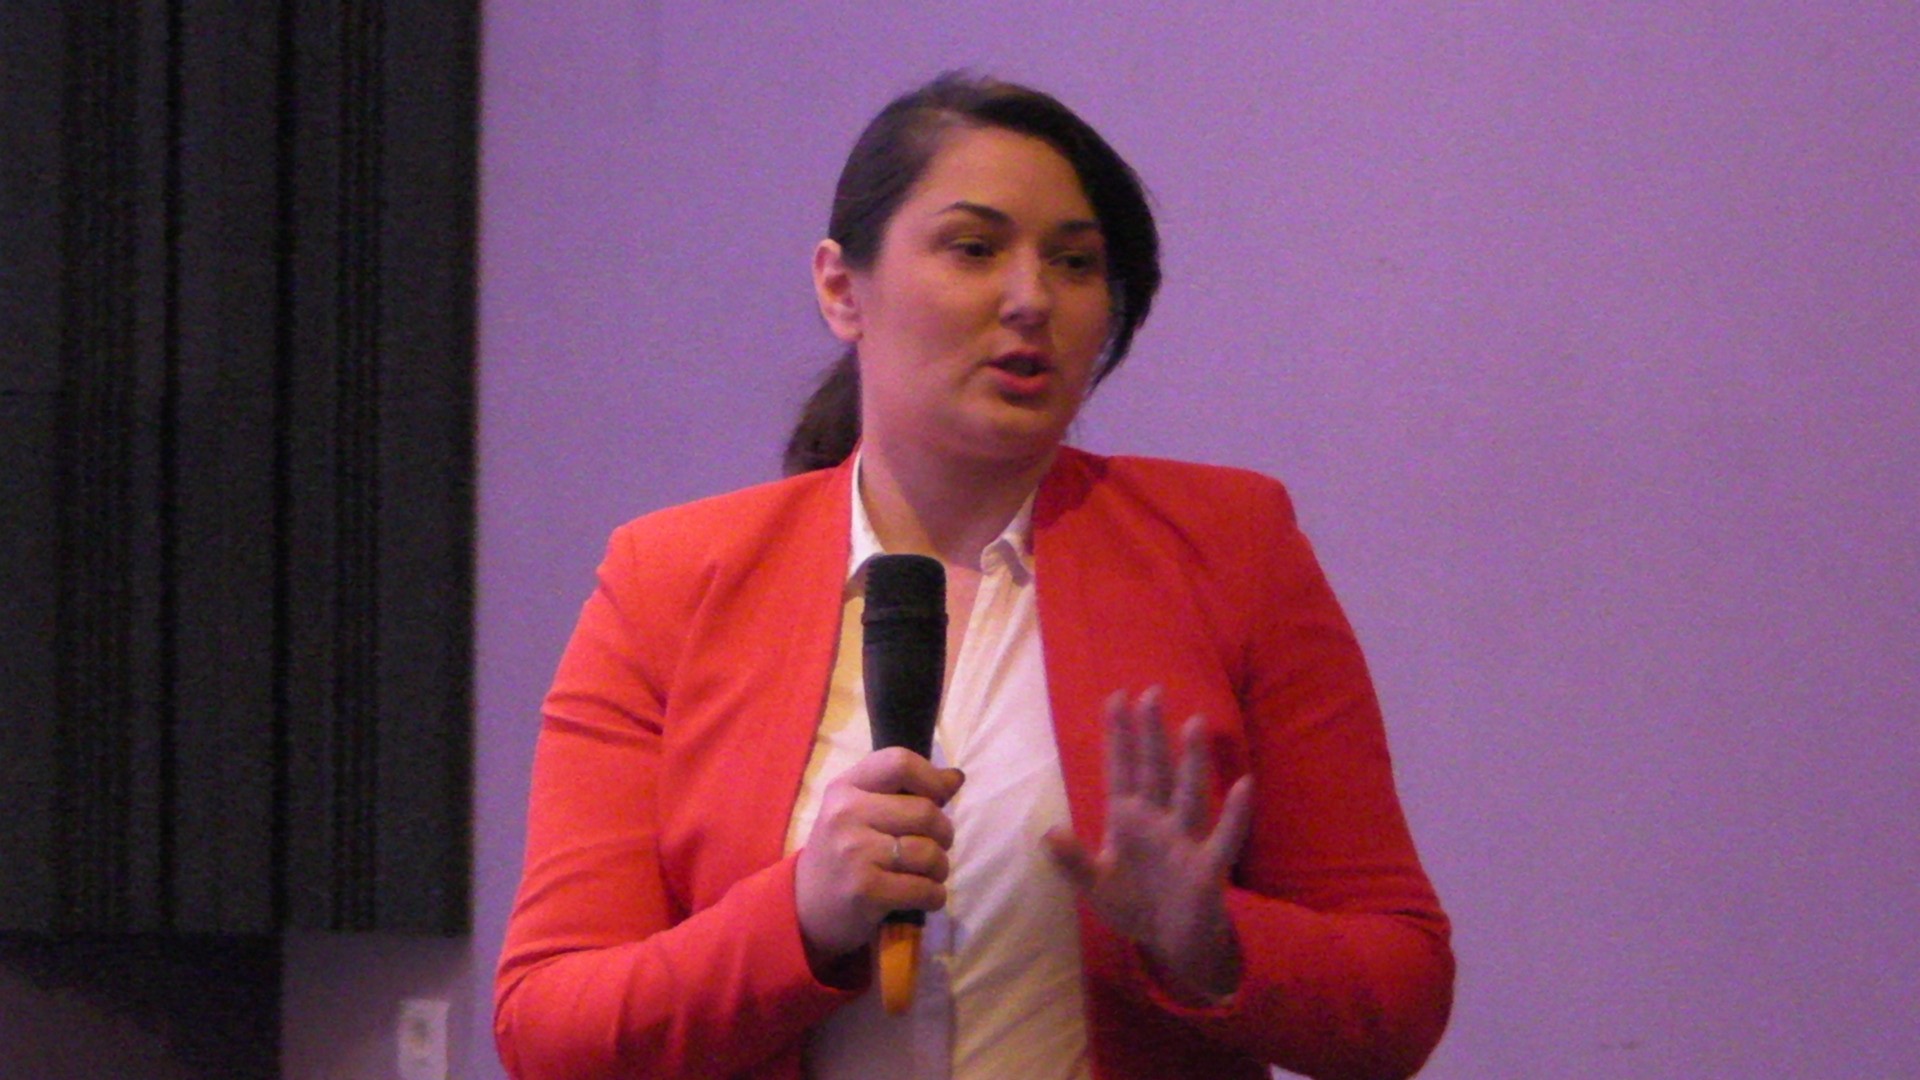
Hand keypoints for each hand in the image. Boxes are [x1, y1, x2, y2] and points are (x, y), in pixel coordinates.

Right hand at [794, 747, 964, 964]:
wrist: (805, 907)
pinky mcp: (865, 891)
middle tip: (936, 847)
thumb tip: (955, 777)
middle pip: (925, 812)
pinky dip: (934, 896)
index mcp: (845, 787)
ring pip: (929, 853)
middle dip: (944, 833)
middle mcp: (846, 814)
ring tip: (928, 874)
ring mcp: (854, 853)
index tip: (939, 799)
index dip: (931, 779)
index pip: (900, 762)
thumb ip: (905, 791)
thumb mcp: (861, 811)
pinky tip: (923, 896)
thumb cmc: (843, 853)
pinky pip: (924, 889)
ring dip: (940, 869)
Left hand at [1046, 688, 1252, 1001]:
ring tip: (1194, 722)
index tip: (1115, 697)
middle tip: (1151, 692)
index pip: (1121, 770)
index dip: (1118, 737)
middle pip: (1154, 770)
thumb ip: (1072, 862)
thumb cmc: (1134, 904)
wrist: (1170, 943)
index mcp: (1127, 821)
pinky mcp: (1207, 868)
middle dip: (1151, 734)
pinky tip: (1244, 784)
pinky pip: (1224, 837)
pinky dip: (1234, 814)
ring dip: (1191, 760)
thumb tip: (1049, 832)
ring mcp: (1184, 841)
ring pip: (1188, 792)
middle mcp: (1157, 822)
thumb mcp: (1095, 886)